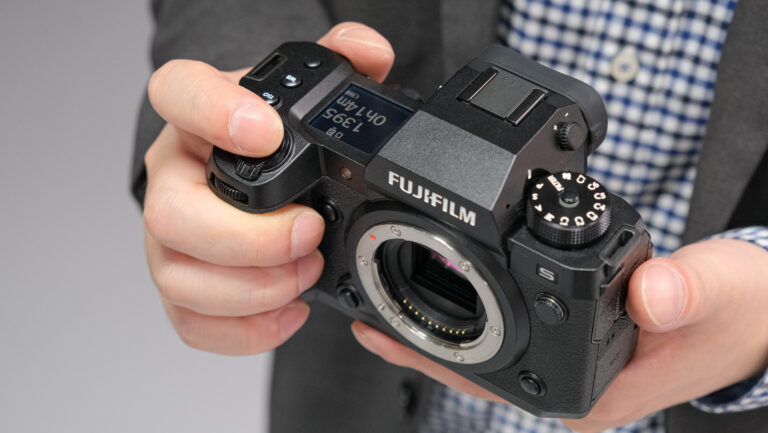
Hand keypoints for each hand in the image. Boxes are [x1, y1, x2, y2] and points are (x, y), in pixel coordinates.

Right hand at [144, 22, 394, 354]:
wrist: (243, 174)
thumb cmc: (264, 138)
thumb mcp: (299, 93)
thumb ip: (340, 62)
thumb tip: (372, 53)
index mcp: (195, 118)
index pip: (176, 95)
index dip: (212, 112)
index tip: (266, 133)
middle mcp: (173, 179)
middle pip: (172, 215)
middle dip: (248, 238)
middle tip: (309, 232)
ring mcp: (170, 238)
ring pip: (180, 278)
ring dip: (253, 290)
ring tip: (306, 278)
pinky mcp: (184, 285)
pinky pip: (191, 322)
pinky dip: (244, 330)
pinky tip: (290, 312)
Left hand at [351, 239, 767, 430]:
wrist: (762, 319)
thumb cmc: (743, 315)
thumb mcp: (720, 292)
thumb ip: (684, 292)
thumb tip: (646, 290)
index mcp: (593, 390)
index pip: (495, 380)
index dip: (436, 356)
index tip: (385, 331)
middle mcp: (573, 388)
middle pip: (479, 371)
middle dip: (421, 346)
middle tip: (366, 322)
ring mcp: (572, 369)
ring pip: (491, 356)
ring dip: (443, 333)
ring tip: (389, 314)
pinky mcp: (577, 346)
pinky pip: (514, 336)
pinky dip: (478, 318)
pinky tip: (456, 298)